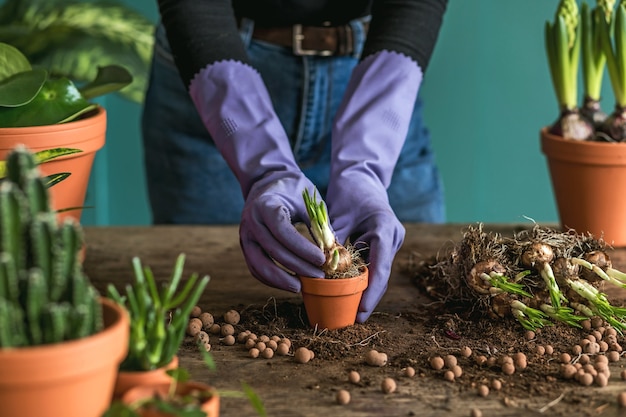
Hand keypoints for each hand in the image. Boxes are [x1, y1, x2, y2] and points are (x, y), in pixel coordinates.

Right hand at [240, 172, 324, 292]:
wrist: (267, 182)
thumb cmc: (292, 189)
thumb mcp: (307, 199)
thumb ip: (318, 223)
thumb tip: (334, 250)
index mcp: (265, 205)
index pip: (282, 231)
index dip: (302, 248)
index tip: (321, 260)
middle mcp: (251, 221)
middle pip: (273, 250)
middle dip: (298, 266)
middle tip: (319, 275)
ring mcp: (245, 235)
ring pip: (259, 265)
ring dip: (280, 280)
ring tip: (301, 287)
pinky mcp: (246, 246)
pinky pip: (255, 268)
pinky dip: (271, 279)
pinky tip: (289, 283)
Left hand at [328, 51, 422, 320]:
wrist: (361, 175)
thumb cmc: (348, 190)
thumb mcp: (337, 214)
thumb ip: (333, 239)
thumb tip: (322, 268)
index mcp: (383, 226)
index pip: (380, 265)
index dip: (372, 291)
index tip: (361, 311)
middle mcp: (392, 236)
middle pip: (381, 273)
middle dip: (369, 297)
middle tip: (355, 319)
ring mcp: (390, 240)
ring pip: (378, 271)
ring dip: (366, 291)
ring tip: (352, 314)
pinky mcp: (384, 243)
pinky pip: (374, 265)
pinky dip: (363, 279)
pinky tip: (352, 296)